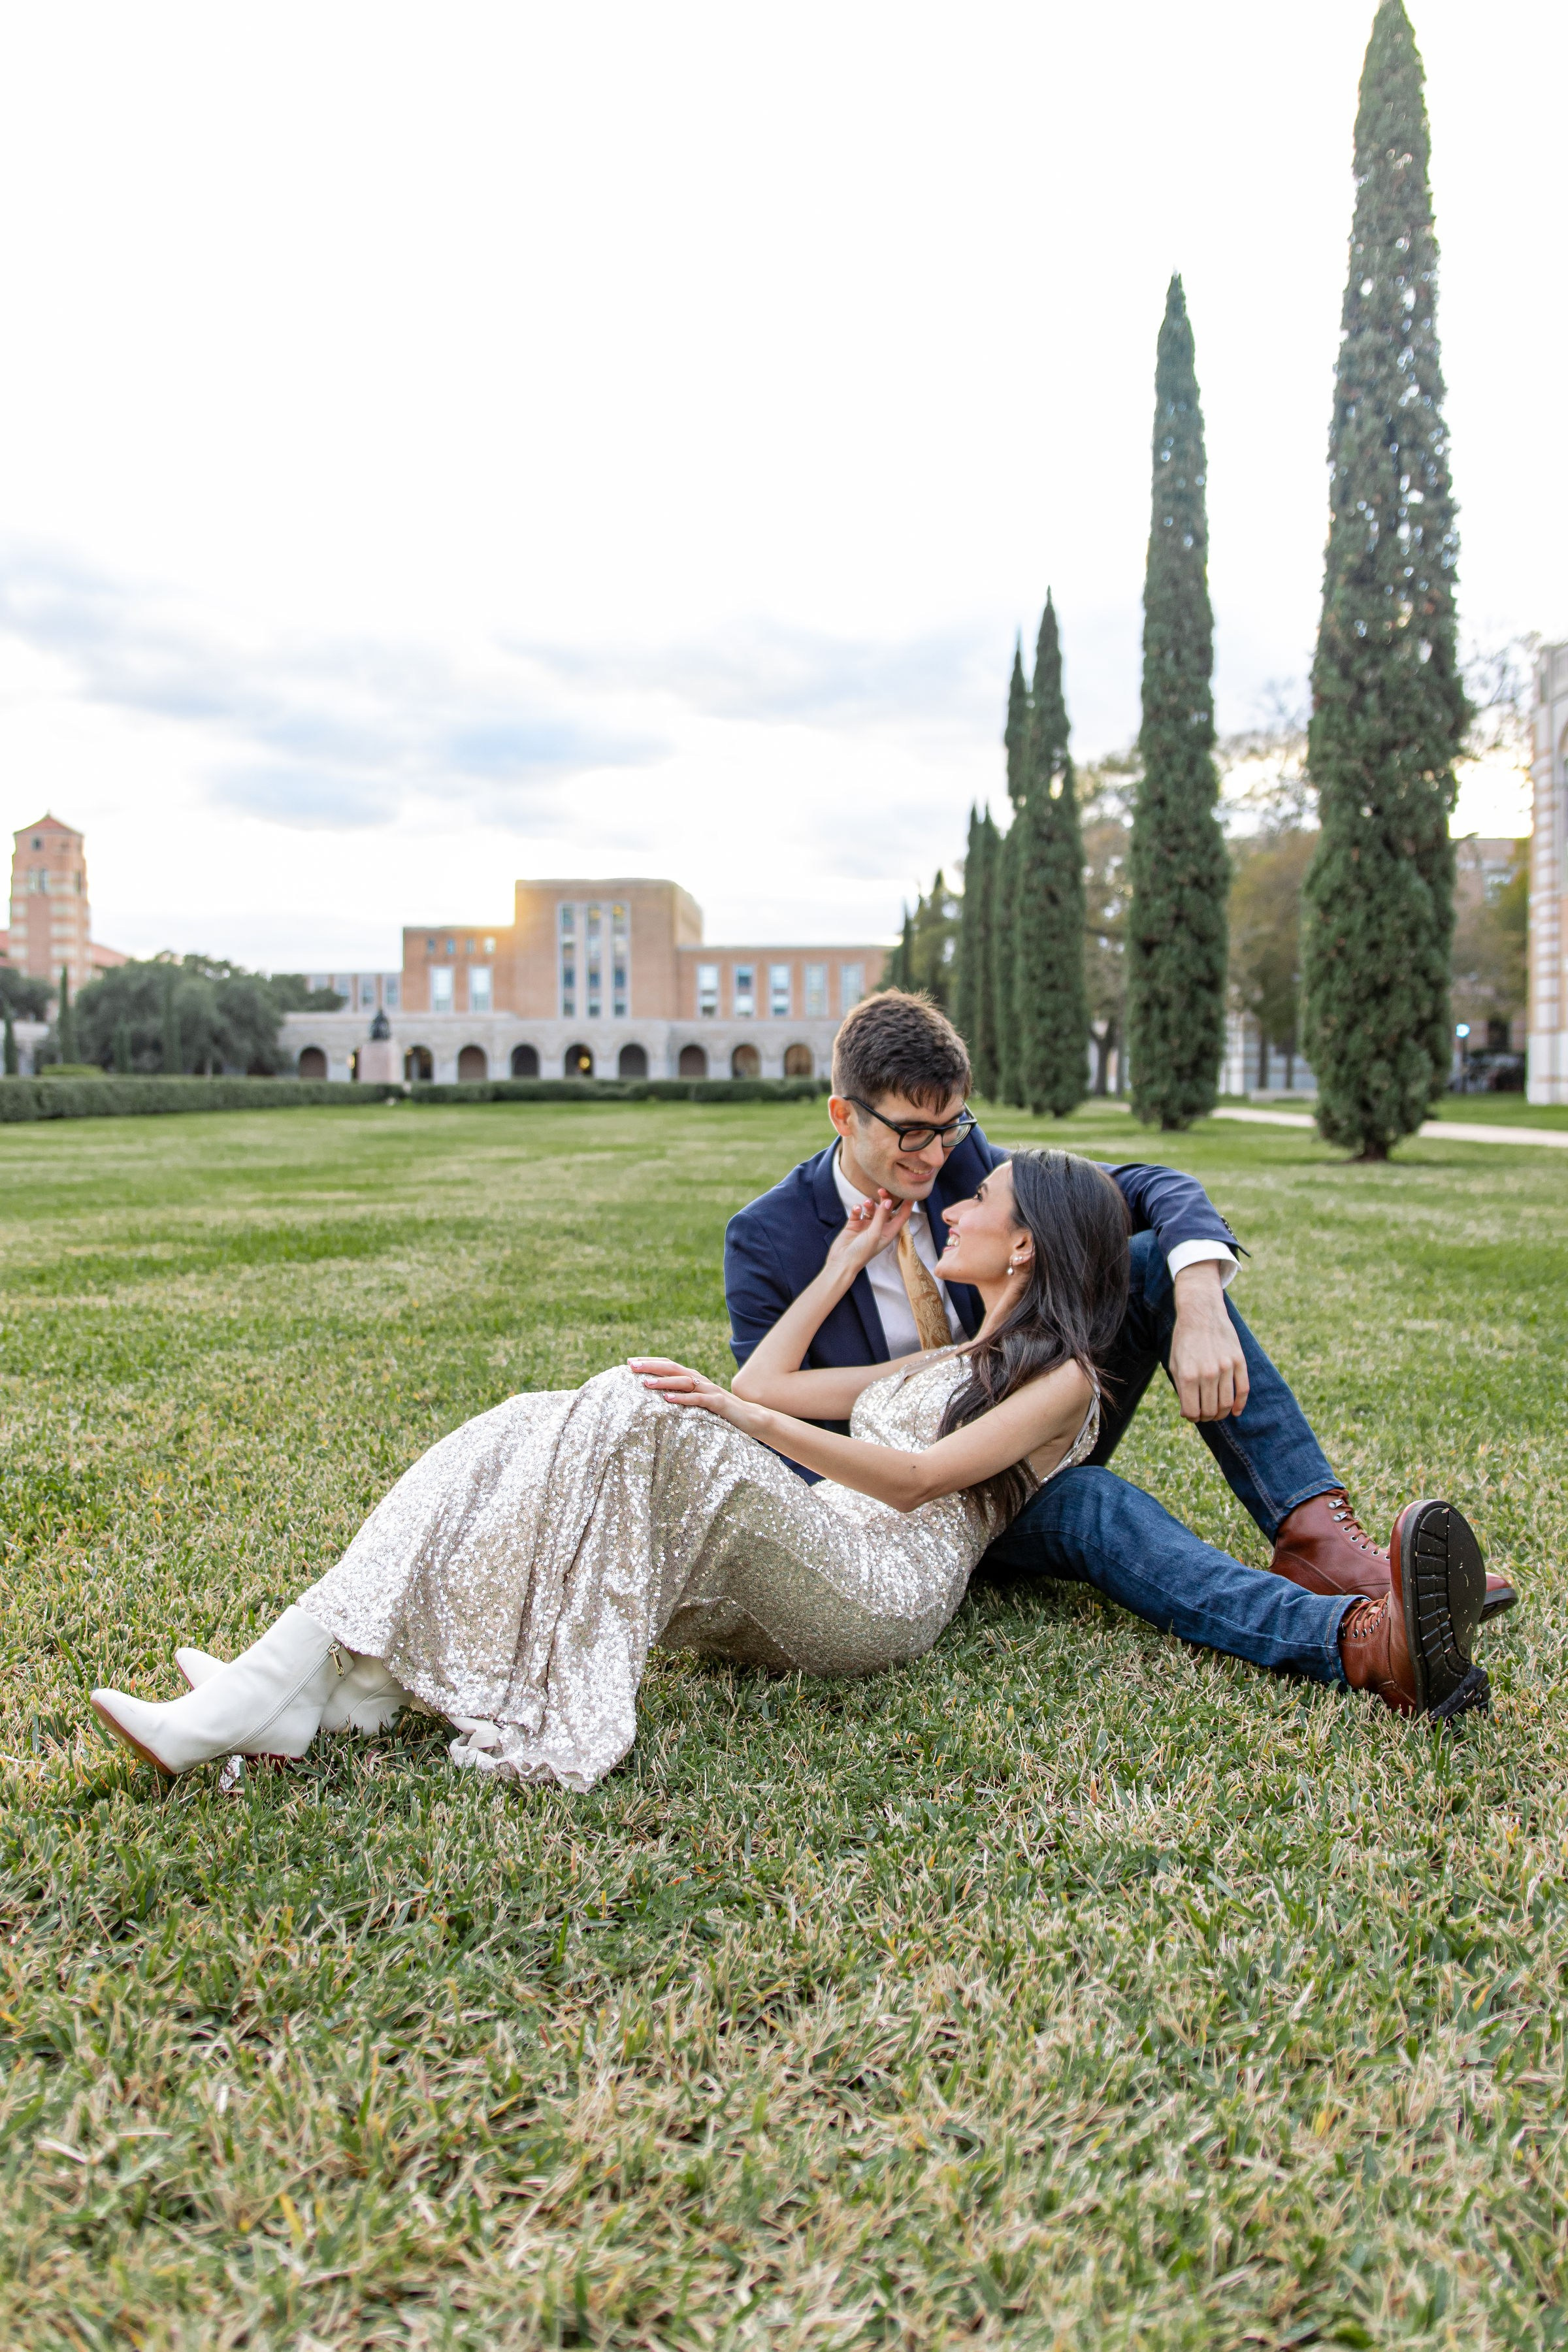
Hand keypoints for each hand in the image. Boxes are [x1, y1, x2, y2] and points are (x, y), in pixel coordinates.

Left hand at [627, 1358, 751, 1426]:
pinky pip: (697, 1399)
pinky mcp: (717, 1403)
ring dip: (663, 1381)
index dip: (649, 1362)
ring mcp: (709, 1390)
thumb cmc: (719, 1411)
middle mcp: (699, 1380)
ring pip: (683, 1381)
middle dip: (651, 1366)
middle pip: (672, 1368)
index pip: (668, 1365)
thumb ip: (681, 1395)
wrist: (749, 1417)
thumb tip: (657, 1396)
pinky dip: (681, 1399)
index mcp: (693, 1378)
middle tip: (631, 1366)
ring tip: (645, 1383)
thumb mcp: (696, 1401)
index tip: (629, 1362)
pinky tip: (667, 1399)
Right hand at [823, 1190, 912, 1281]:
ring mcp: (866, 1225)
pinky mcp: (854, 1223)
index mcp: (888, 1232)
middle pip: (886, 1209)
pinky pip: (858, 1211)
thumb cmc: (862, 1252)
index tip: (910, 1192)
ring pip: (871, 1208)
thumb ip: (881, 1216)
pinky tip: (856, 1210)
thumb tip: (889, 1201)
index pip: (902, 1216)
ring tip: (866, 1203)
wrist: (842, 1261)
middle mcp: (879, 1227)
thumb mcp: (874, 1234)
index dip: (907, 1205)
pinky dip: (858, 1208)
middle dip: (885, 1199)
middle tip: (882, 1190)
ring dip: (870, 1204)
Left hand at [1168, 1263, 1248, 1421]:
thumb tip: (1189, 1413)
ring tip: (1217, 1413)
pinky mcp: (1239, 1360)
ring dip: (1222, 1413)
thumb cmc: (1184, 1340)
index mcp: (1187, 1375)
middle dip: (1206, 1417)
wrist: (1200, 1312)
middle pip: (1211, 1410)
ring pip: (1227, 1403)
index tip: (1192, 1415)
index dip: (1192, 1417)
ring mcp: (1225, 1367)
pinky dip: (1240, 1405)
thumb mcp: (1175, 1364)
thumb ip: (1181, 1389)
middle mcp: (1207, 1373)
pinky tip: (1235, 1411)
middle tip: (1204, 1414)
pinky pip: (1243, 1389)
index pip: (1193, 1411)